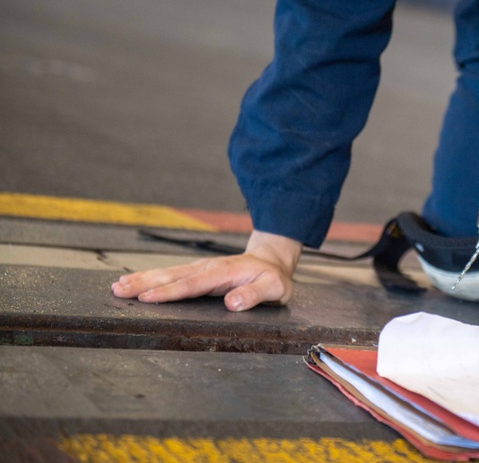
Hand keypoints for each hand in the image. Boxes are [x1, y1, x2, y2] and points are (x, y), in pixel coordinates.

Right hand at [111, 230, 302, 311]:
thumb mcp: (274, 288)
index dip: (170, 292)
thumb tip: (233, 302)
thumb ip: (255, 295)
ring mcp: (200, 269)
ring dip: (142, 279)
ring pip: (167, 274)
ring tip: (117, 286)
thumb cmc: (273, 278)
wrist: (271, 261)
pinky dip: (150, 278)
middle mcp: (207, 268)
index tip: (147, 298)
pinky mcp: (196, 272)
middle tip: (118, 290)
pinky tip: (133, 283)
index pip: (192, 284)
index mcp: (224, 273)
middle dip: (144, 283)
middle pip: (172, 276)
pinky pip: (171, 275)